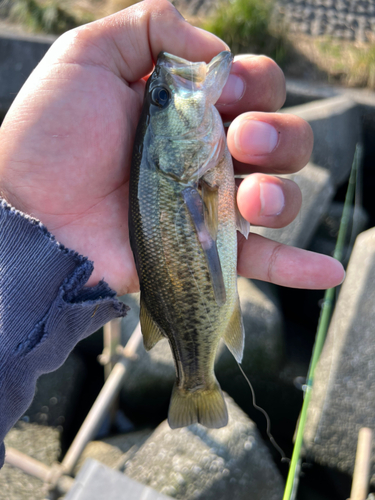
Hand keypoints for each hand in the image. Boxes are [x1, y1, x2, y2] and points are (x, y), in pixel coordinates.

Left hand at [0, 0, 343, 294]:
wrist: (28, 213)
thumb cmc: (50, 137)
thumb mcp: (88, 58)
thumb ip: (149, 29)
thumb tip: (210, 48)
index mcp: (190, 112)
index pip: (255, 88)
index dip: (255, 84)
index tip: (223, 92)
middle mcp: (208, 158)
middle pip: (281, 141)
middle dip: (277, 135)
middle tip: (238, 139)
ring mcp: (210, 208)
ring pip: (280, 197)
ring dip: (283, 193)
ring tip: (251, 196)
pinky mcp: (204, 253)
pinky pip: (262, 261)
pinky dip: (300, 266)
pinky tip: (331, 271)